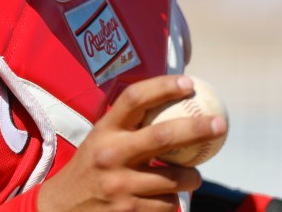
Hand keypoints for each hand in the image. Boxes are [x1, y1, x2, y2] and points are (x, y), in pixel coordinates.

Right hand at [36, 75, 225, 211]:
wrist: (61, 209)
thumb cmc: (91, 168)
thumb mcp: (100, 139)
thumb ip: (128, 125)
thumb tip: (172, 103)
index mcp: (104, 131)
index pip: (134, 99)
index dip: (163, 87)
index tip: (188, 83)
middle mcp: (111, 154)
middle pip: (164, 136)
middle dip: (198, 128)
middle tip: (219, 124)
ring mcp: (120, 186)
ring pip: (174, 179)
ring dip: (192, 177)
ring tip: (193, 175)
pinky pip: (168, 206)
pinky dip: (174, 202)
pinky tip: (169, 199)